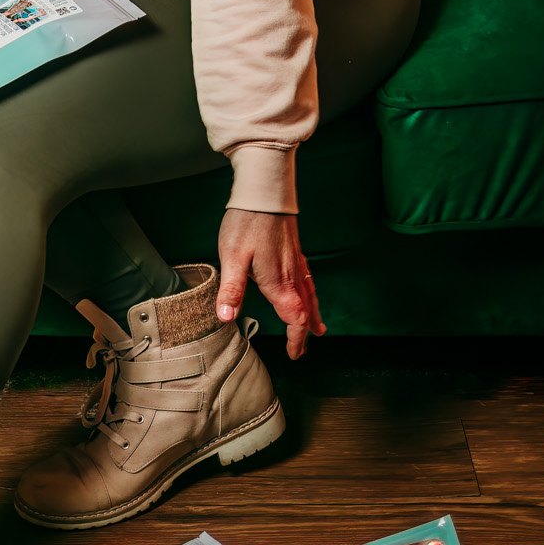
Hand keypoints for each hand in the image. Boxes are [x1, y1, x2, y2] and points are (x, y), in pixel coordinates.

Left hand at [216, 208, 324, 361]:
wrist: (265, 190)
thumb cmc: (247, 220)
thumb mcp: (232, 256)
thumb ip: (231, 289)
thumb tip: (226, 318)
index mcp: (278, 282)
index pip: (294, 318)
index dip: (296, 339)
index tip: (295, 354)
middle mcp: (292, 274)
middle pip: (305, 310)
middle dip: (305, 331)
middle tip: (304, 348)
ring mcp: (295, 261)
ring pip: (309, 294)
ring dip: (312, 313)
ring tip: (317, 327)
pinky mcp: (294, 249)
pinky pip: (307, 279)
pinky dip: (310, 293)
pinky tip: (307, 289)